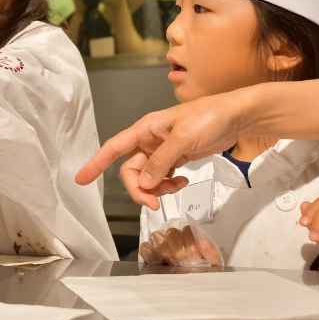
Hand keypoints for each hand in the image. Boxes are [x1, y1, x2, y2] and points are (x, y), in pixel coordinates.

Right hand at [75, 91, 241, 199]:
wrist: (236, 117)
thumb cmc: (210, 116)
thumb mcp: (183, 137)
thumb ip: (162, 161)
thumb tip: (145, 182)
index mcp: (145, 129)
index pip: (113, 148)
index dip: (96, 163)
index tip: (81, 178)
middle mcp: (150, 139)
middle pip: (132, 170)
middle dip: (140, 188)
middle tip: (154, 203)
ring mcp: (162, 149)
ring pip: (148, 177)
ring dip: (157, 188)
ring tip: (176, 187)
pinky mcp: (176, 156)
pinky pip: (163, 176)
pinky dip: (169, 184)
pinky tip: (183, 180)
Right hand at [139, 226, 220, 265]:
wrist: (189, 284)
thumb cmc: (200, 269)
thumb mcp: (211, 262)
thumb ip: (211, 252)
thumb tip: (203, 243)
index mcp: (189, 235)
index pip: (187, 229)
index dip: (191, 242)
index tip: (195, 257)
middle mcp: (173, 236)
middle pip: (171, 232)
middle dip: (178, 248)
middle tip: (184, 261)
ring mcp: (159, 242)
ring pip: (156, 236)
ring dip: (164, 250)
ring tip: (172, 263)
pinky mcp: (149, 251)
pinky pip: (145, 247)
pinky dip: (150, 254)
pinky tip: (159, 262)